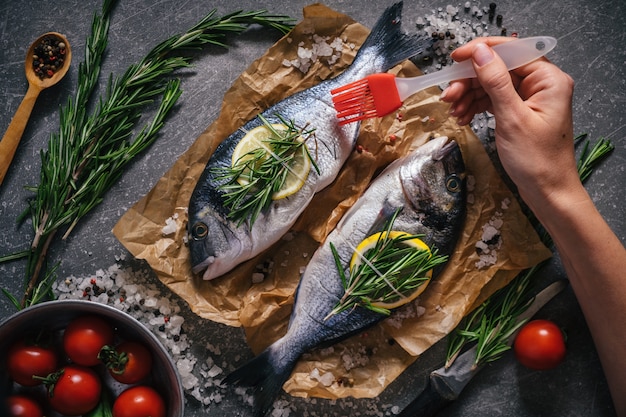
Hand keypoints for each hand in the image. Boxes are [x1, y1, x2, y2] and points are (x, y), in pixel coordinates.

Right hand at [440, 37, 577, 207]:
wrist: (547, 191)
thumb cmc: (536, 160)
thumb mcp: (512, 118)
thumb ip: (495, 82)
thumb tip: (480, 53)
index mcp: (548, 79)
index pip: (511, 51)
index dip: (481, 52)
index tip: (455, 59)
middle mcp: (542, 84)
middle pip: (498, 69)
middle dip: (470, 81)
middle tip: (448, 96)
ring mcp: (531, 98)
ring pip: (492, 85)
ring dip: (470, 95)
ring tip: (454, 111)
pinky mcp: (521, 111)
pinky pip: (494, 100)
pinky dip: (477, 106)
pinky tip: (463, 116)